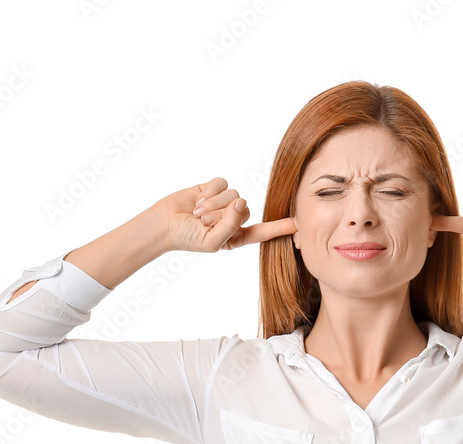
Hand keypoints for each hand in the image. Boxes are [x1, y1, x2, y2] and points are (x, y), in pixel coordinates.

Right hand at [160, 178, 295, 252]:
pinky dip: (208, 192)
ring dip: (213, 204)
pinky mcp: (214, 188)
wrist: (163, 224)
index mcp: (237, 236)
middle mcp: (234, 218)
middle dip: (221, 213)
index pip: (263, 231)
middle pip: (244, 208)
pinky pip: (222, 183)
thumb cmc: (187, 238)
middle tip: (202, 221)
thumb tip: (241, 201)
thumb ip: (231, 224)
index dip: (280, 227)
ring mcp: (224, 202)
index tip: (299, 223)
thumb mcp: (213, 241)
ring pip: (233, 194)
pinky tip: (197, 199)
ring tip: (197, 212)